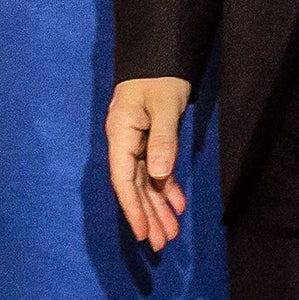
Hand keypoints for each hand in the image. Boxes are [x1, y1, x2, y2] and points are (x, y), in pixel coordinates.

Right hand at [106, 76, 192, 249]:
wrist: (161, 54)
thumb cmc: (160, 76)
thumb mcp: (163, 104)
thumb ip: (162, 138)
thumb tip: (159, 173)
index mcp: (120, 135)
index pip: (124, 179)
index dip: (133, 208)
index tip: (142, 232)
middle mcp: (125, 144)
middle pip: (135, 186)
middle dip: (148, 215)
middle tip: (161, 244)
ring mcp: (137, 143)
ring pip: (147, 182)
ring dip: (158, 207)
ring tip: (170, 234)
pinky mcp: (151, 141)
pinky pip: (157, 170)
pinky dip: (168, 187)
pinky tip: (177, 206)